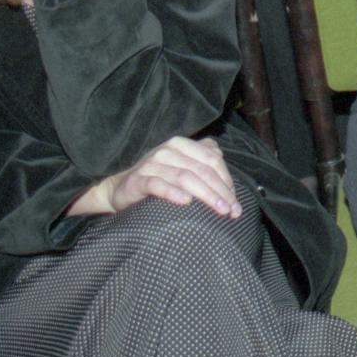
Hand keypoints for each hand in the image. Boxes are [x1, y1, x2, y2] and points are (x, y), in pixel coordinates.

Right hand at [70, 136, 241, 218]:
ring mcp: (152, 163)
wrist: (120, 188)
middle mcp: (168, 150)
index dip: (227, 181)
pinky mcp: (138, 180)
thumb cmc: (159, 178)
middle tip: (232, 211)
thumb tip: (224, 167)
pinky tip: (186, 202)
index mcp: (182, 144)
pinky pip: (159, 185)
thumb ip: (203, 160)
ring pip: (185, 177)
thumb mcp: (182, 165)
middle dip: (221, 191)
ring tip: (219, 209)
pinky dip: (173, 193)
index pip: (213, 159)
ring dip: (206, 195)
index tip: (236, 203)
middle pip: (202, 170)